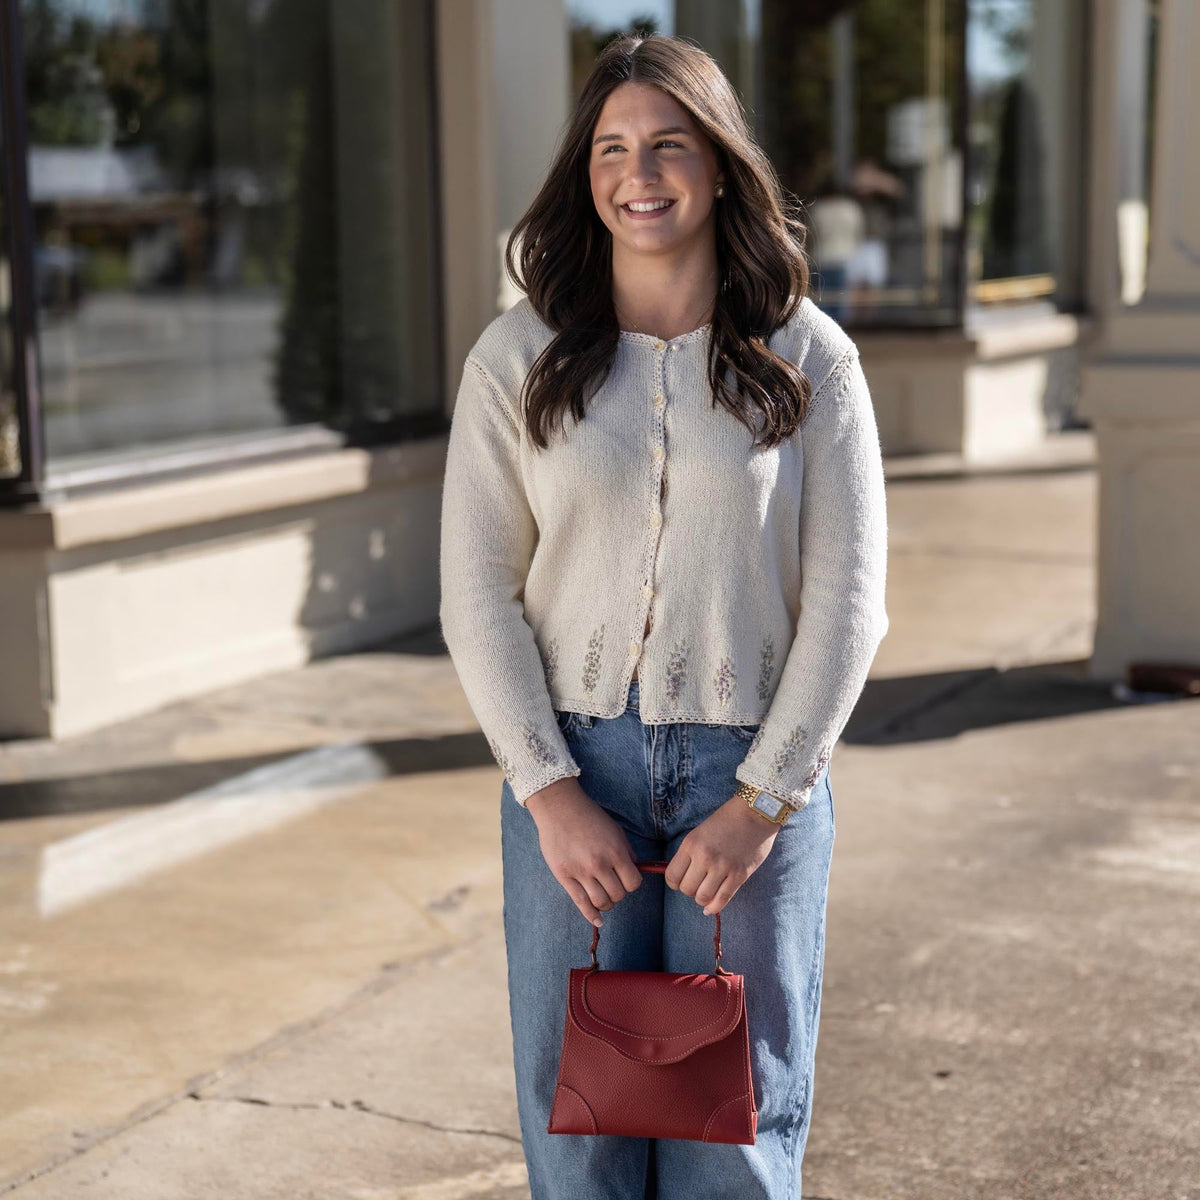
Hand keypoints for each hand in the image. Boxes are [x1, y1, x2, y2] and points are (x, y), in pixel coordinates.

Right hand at [525, 776, 642, 926]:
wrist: (559, 808)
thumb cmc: (589, 816)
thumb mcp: (615, 830)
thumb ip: (626, 851)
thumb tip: (634, 870)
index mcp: (615, 852)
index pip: (633, 883)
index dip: (631, 883)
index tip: (626, 879)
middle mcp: (599, 864)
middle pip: (618, 895)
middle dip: (619, 892)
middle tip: (612, 884)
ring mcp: (581, 872)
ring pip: (602, 902)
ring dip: (606, 903)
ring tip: (603, 895)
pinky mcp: (564, 876)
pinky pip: (581, 903)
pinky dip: (592, 915)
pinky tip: (598, 920)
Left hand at [664, 795, 779, 915]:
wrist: (755, 813)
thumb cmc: (726, 820)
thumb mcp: (700, 832)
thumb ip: (690, 854)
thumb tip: (681, 878)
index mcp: (691, 844)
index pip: (672, 876)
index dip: (674, 882)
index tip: (680, 881)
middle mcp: (704, 857)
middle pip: (686, 889)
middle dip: (689, 890)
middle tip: (696, 884)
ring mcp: (722, 867)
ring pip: (702, 897)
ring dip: (702, 899)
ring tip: (705, 892)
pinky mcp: (739, 875)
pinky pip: (722, 899)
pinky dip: (714, 907)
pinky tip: (710, 908)